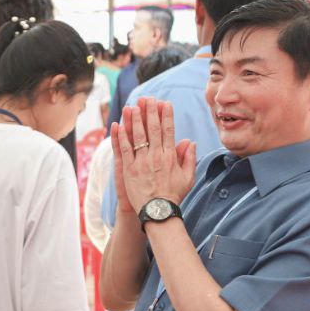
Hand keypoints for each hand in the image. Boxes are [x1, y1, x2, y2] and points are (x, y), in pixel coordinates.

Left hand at [116, 98, 196, 216]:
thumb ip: (189, 158)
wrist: (158, 212)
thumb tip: (189, 142)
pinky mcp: (129, 169)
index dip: (167, 115)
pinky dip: (121, 136)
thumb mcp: (188, 177)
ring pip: (138, 136)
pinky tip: (119, 124)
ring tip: (134, 106)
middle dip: (150, 112)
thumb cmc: (174, 195)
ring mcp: (141, 162)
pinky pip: (124, 149)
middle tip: (148, 98)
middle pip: (153, 129)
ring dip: (135, 119)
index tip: (165, 103)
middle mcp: (156, 156)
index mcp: (170, 157)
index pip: (169, 131)